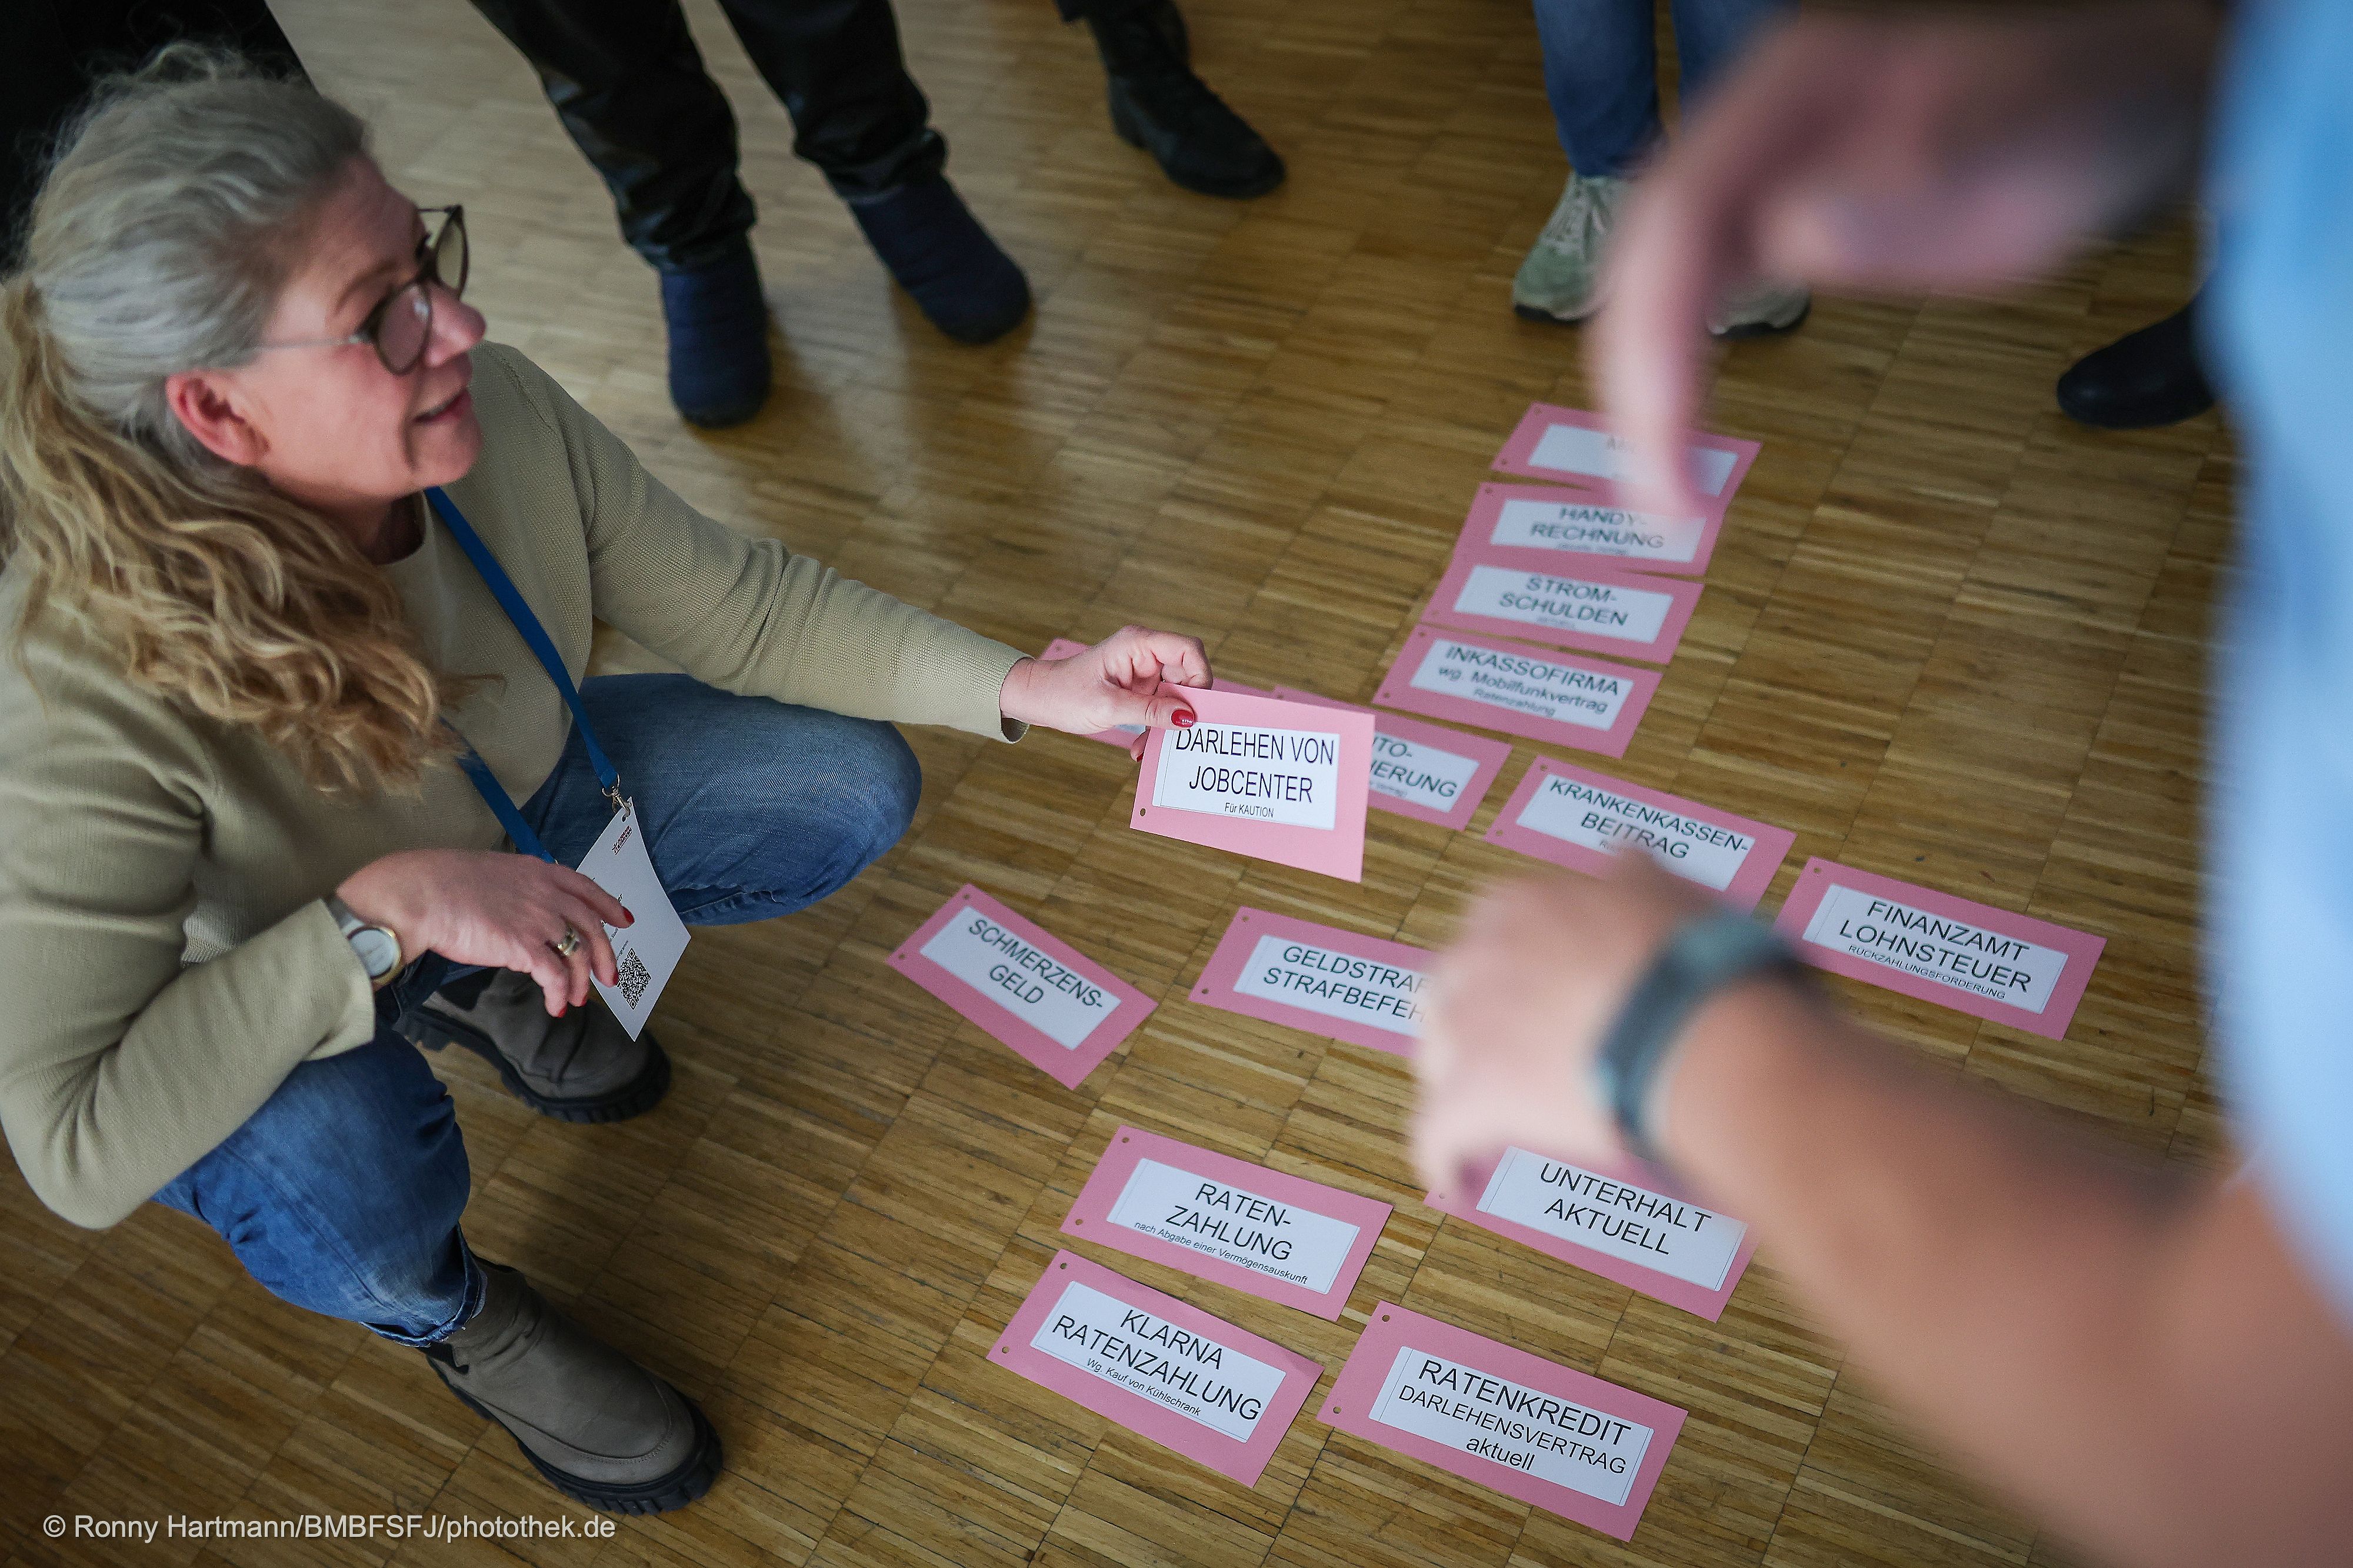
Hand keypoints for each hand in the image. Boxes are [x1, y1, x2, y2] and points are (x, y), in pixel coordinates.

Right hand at [337, 849, 633, 1016]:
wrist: (423, 894)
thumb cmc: (443, 884)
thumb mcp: (492, 874)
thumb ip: (516, 890)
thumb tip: (520, 909)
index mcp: (539, 871)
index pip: (586, 888)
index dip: (609, 906)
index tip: (624, 921)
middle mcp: (547, 894)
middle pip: (591, 926)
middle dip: (605, 955)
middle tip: (609, 977)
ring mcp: (539, 919)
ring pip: (578, 954)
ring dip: (581, 981)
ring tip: (577, 1000)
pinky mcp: (525, 947)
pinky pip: (555, 976)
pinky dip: (560, 994)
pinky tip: (555, 1006)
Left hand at [1000, 625, 1212, 760]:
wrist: (1038, 699)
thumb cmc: (1064, 694)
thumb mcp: (1109, 707)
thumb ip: (1151, 711)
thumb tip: (1188, 717)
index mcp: (1138, 644)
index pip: (1189, 649)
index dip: (1200, 676)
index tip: (1195, 708)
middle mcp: (1144, 653)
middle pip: (1187, 674)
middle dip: (1183, 708)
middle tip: (1176, 735)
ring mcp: (1142, 671)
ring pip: (1175, 696)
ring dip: (1166, 724)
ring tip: (1148, 747)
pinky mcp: (1138, 688)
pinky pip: (1159, 706)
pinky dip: (1154, 727)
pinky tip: (1140, 746)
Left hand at [1413, 853, 1719, 1197]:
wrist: (1692, 1027)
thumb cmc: (1690, 961)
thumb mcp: (1663, 891)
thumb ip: (1631, 876)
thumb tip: (1623, 862)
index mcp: (1518, 905)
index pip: (1487, 931)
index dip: (1508, 969)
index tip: (1530, 994)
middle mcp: (1476, 957)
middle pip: (1447, 993)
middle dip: (1471, 1023)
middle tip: (1512, 1056)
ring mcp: (1466, 1027)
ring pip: (1435, 1059)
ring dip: (1456, 1083)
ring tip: (1490, 1114)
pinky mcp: (1469, 1096)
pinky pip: (1434, 1134)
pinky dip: (1442, 1156)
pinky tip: (1456, 1178)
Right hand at [1592, 1, 2219, 515]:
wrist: (2116, 98)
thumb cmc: (2090, 112)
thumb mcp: (2034, 141)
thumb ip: (1925, 181)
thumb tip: (1787, 236)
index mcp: (1798, 87)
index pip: (1678, 215)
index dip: (1655, 341)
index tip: (1670, 455)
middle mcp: (1756, 122)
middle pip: (1643, 252)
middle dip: (1635, 382)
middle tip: (1662, 502)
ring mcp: (1757, 166)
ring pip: (1654, 277)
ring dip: (1643, 385)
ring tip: (1665, 488)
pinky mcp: (1770, 213)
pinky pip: (1695, 291)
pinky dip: (1678, 366)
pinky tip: (1683, 431)